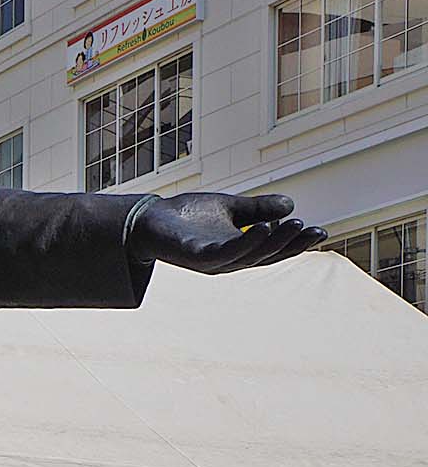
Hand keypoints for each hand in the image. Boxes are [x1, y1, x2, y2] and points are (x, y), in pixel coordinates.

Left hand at [128, 192, 325, 274]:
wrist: (148, 219)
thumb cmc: (186, 217)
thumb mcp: (230, 209)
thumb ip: (258, 209)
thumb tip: (291, 205)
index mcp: (238, 250)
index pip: (272, 250)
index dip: (295, 243)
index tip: (319, 232)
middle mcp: (228, 261)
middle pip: (266, 256)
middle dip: (290, 245)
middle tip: (313, 231)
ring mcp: (212, 261)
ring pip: (250, 256)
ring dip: (273, 242)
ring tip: (293, 225)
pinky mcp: (197, 257)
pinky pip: (226, 253)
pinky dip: (245, 242)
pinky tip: (261, 227)